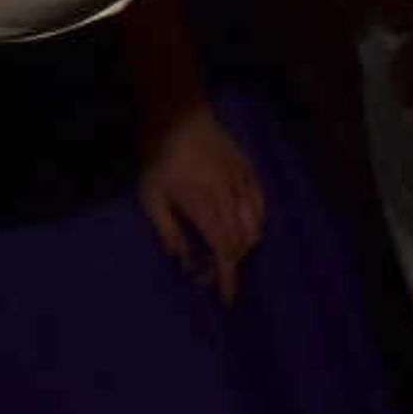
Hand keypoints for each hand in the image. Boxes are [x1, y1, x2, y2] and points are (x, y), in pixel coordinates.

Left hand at [136, 99, 264, 302]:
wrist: (178, 114)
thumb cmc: (159, 157)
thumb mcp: (151, 196)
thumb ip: (168, 231)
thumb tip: (183, 259)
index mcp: (204, 205)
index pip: (224, 250)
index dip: (228, 277)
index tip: (228, 299)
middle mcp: (229, 197)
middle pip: (241, 243)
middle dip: (232, 265)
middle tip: (216, 275)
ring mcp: (242, 182)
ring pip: (255, 227)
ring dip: (243, 247)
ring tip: (227, 253)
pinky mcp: (248, 171)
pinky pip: (260, 206)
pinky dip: (255, 224)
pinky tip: (245, 229)